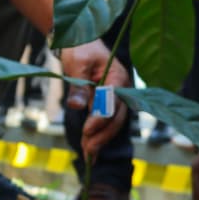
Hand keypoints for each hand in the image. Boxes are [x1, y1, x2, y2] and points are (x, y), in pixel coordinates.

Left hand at [61, 42, 130, 157]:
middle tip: (87, 150)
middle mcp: (122, 91)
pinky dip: (98, 137)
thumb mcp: (77, 63)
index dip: (101, 118)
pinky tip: (91, 152)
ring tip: (87, 156)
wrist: (81, 43)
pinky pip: (106, 124)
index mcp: (118, 77)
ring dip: (100, 140)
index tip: (87, 130)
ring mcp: (117, 99)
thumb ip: (79, 85)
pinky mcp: (108, 106)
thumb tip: (77, 106)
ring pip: (113, 125)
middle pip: (117, 118)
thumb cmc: (80, 49)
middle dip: (102, 135)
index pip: (112, 102)